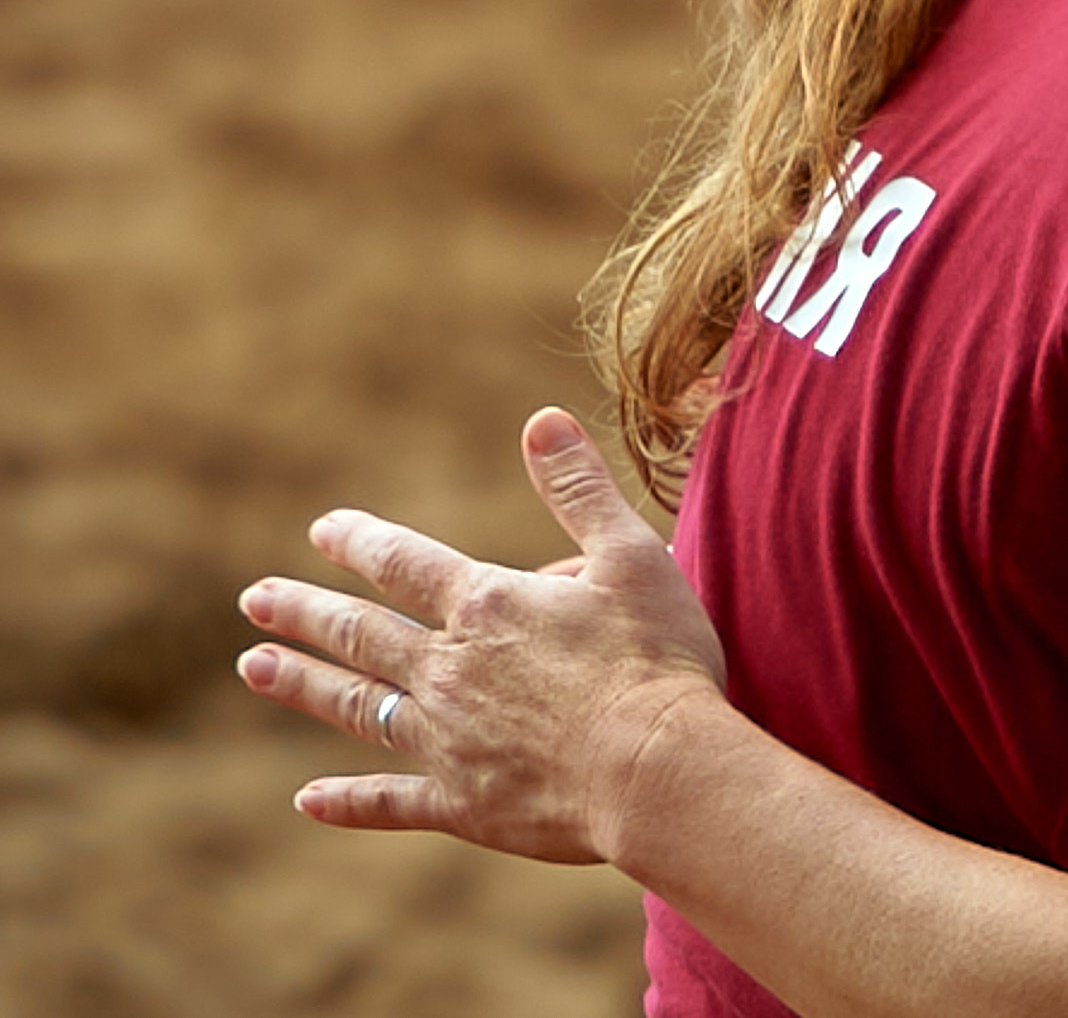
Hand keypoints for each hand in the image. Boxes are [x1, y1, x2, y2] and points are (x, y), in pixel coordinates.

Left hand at [237, 408, 727, 864]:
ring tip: (254, 667)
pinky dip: (349, 800)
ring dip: (305, 685)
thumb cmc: (654, 659)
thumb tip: (541, 419)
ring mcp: (448, 742)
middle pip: (363, 632)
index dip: (362, 541)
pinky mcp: (462, 804)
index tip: (321, 529)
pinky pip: (391, 801)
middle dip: (306, 611)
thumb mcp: (630, 556)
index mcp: (487, 607)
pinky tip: (307, 800)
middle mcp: (450, 671)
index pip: (406, 563)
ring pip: (359, 706)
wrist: (657, 771)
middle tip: (254, 598)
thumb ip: (579, 489)